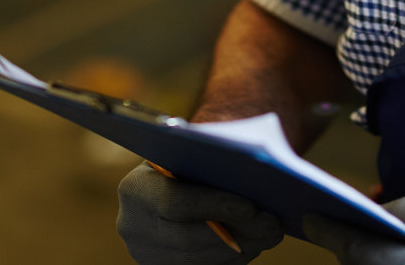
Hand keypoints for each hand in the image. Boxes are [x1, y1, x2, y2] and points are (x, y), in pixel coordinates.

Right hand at [116, 161, 284, 263]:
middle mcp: (132, 225)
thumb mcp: (193, 151)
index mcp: (136, 187)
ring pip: (195, 260)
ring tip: (270, 234)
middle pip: (186, 239)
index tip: (251, 206)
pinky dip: (231, 259)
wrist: (171, 177)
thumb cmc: (190, 158)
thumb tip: (259, 174)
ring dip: (239, 249)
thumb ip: (213, 158)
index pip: (173, 202)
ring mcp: (146, 253)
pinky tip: (254, 244)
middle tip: (272, 225)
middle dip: (235, 233)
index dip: (214, 206)